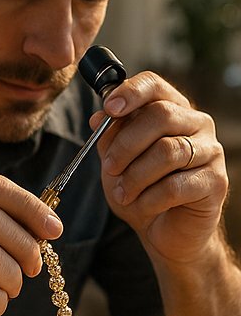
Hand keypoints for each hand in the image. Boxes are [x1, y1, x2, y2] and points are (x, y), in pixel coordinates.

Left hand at [92, 71, 227, 263]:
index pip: (154, 85)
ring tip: (122, 193)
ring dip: (135, 176)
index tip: (109, 109)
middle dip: (125, 145)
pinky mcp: (216, 181)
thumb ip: (110, 138)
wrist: (162, 230)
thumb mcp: (115, 162)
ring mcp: (210, 151)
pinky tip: (141, 205)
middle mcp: (196, 124)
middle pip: (160, 116)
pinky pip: (177, 185)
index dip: (130, 92)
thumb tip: (99, 116)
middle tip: (109, 168)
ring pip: (168, 151)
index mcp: (170, 110)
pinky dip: (150, 198)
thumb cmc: (139, 190)